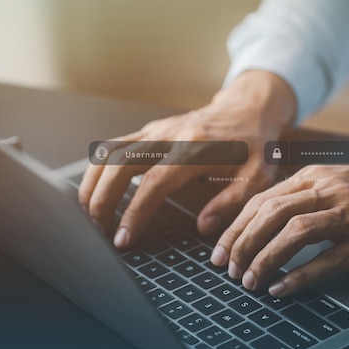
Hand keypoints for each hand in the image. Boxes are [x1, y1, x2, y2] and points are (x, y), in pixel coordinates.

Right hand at [78, 71, 295, 247]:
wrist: (250, 109)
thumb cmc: (256, 146)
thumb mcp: (259, 176)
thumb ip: (232, 202)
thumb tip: (204, 226)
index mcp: (197, 149)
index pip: (154, 183)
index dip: (134, 213)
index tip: (122, 238)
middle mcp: (171, 135)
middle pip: (120, 164)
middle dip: (101, 200)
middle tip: (97, 232)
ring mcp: (157, 129)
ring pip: (110, 152)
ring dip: (93, 184)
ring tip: (89, 215)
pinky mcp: (151, 129)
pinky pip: (115, 146)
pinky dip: (100, 169)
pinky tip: (96, 191)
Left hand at [211, 162, 348, 296]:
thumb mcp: (345, 180)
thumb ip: (309, 192)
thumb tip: (270, 216)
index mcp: (319, 175)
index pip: (263, 199)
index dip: (236, 226)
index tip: (221, 249)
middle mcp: (330, 190)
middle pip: (270, 214)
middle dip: (241, 244)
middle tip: (227, 269)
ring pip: (292, 233)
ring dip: (264, 259)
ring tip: (249, 281)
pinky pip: (326, 260)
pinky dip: (298, 276)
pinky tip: (281, 289)